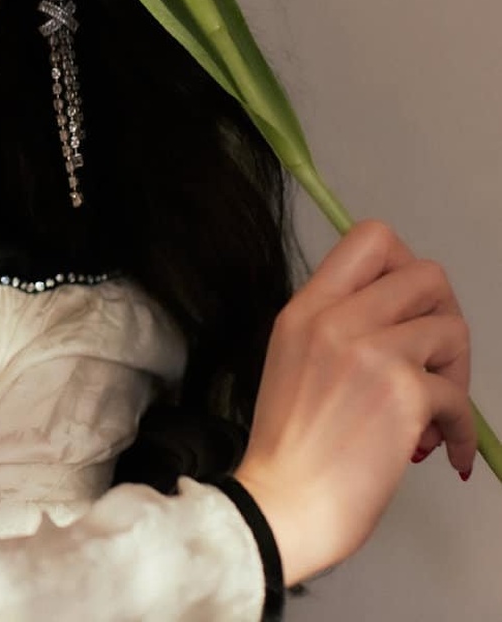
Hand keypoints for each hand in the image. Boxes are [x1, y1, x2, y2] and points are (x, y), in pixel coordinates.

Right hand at [232, 220, 473, 585]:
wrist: (282, 504)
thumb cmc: (288, 449)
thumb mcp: (290, 361)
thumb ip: (333, 328)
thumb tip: (397, 319)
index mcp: (304, 310)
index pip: (370, 238)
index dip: (404, 265)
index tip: (407, 308)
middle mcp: (335, 320)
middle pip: (426, 274)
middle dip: (443, 317)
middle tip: (432, 361)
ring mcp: (370, 353)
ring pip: (451, 329)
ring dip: (455, 374)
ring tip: (431, 411)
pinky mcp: (403, 395)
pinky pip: (459, 396)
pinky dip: (459, 428)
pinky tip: (439, 449)